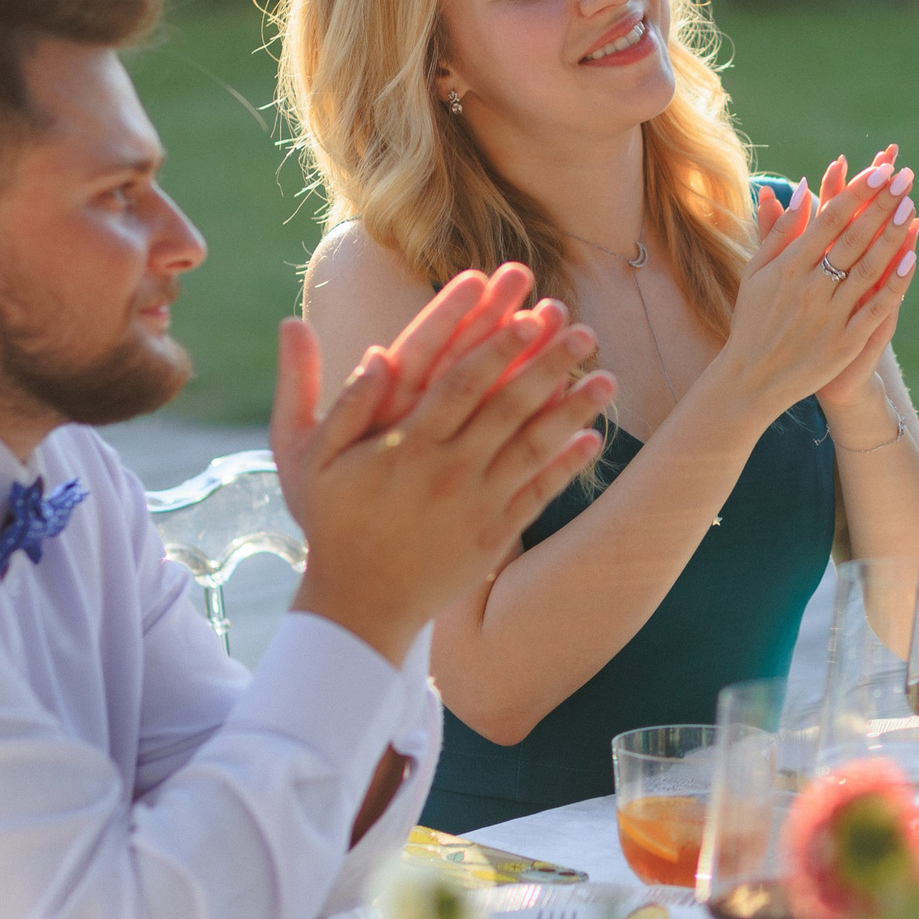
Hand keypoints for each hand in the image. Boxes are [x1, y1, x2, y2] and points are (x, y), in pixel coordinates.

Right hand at [269, 283, 615, 663]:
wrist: (358, 605)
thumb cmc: (334, 524)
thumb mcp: (311, 460)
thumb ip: (342, 402)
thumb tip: (376, 350)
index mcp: (405, 444)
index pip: (459, 382)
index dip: (497, 345)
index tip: (529, 313)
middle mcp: (447, 469)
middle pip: (506, 406)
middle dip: (547, 365)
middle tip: (584, 331)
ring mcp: (476, 504)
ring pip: (532, 448)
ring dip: (572, 411)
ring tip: (607, 379)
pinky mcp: (494, 536)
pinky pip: (537, 495)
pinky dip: (566, 468)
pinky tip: (592, 439)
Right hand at [718, 151, 918, 426]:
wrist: (752, 380)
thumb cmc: (753, 319)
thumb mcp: (756, 272)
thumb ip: (780, 230)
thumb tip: (804, 188)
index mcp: (788, 266)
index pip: (829, 219)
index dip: (856, 192)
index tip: (879, 170)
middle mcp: (809, 287)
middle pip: (852, 237)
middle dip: (880, 204)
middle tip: (904, 176)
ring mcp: (829, 315)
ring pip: (867, 268)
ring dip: (891, 236)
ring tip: (910, 206)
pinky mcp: (844, 342)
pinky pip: (874, 307)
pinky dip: (894, 283)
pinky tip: (911, 259)